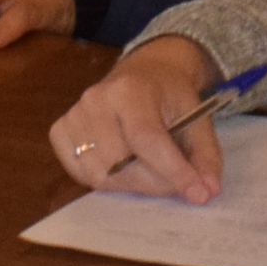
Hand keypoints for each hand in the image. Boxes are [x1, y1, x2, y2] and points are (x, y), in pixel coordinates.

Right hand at [50, 35, 216, 199]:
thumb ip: (205, 154)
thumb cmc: (169, 95)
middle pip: (121, 163)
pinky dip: (105, 181)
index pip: (147, 139)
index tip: (197, 193)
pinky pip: (79, 173)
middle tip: (177, 187)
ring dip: (131, 186)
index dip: (172, 171)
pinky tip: (124, 169)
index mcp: (130, 88)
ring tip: (152, 176)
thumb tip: (207, 191)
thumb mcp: (197, 115)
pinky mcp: (60, 131)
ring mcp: (73, 115)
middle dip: (155, 184)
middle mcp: (95, 99)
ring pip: (99, 174)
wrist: (144, 72)